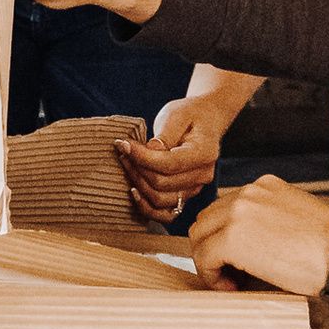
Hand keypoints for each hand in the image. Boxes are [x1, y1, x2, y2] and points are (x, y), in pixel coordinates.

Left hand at [116, 95, 225, 224]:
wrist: (205, 121)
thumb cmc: (189, 115)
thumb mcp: (176, 115)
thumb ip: (165, 134)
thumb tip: (150, 151)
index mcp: (205, 153)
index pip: (168, 163)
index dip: (141, 157)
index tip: (124, 143)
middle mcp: (203, 175)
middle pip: (161, 183)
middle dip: (136, 168)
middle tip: (123, 150)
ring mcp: (194, 188)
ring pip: (160, 199)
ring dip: (137, 183)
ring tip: (127, 163)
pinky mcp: (184, 195)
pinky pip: (164, 214)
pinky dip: (146, 207)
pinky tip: (134, 190)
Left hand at [189, 176, 328, 301]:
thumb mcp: (298, 221)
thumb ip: (270, 223)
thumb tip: (251, 247)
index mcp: (266, 186)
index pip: (226, 208)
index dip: (225, 236)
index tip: (236, 259)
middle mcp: (249, 193)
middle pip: (207, 219)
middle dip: (212, 248)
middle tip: (229, 273)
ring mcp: (239, 212)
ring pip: (199, 237)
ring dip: (209, 262)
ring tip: (230, 282)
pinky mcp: (233, 237)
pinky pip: (204, 258)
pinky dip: (211, 275)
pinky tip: (230, 287)